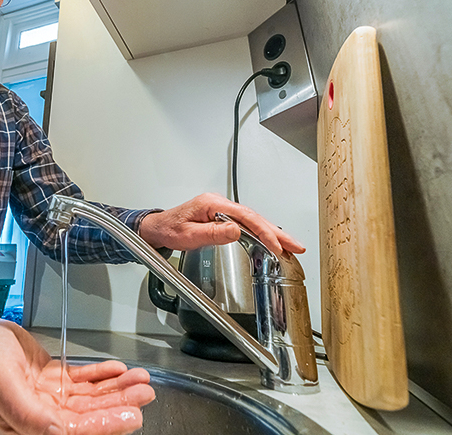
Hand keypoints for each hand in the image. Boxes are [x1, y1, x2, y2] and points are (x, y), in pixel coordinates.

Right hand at [0, 307, 153, 434]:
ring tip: (140, 380)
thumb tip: (56, 433)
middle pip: (87, 414)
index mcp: (26, 422)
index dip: (104, 424)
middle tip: (144, 395)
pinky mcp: (51, 378)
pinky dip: (101, 375)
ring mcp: (47, 396)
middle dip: (118, 405)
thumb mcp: (1, 385)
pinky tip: (118, 370)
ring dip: (115, 389)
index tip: (131, 416)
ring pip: (89, 397)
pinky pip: (82, 380)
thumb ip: (27, 413)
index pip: (74, 429)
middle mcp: (40, 413)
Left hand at [138, 192, 305, 255]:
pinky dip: (262, 233)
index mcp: (213, 204)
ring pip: (254, 221)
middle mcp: (220, 204)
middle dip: (277, 232)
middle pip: (255, 217)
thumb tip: (236, 231)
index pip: (245, 216)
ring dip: (273, 233)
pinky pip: (247, 225)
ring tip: (290, 247)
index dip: (264, 231)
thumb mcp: (187, 235)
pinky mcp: (222, 218)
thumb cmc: (169, 229)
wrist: (156, 229)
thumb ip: (212, 233)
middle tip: (295, 246)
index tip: (276, 245)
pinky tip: (271, 242)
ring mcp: (222, 210)